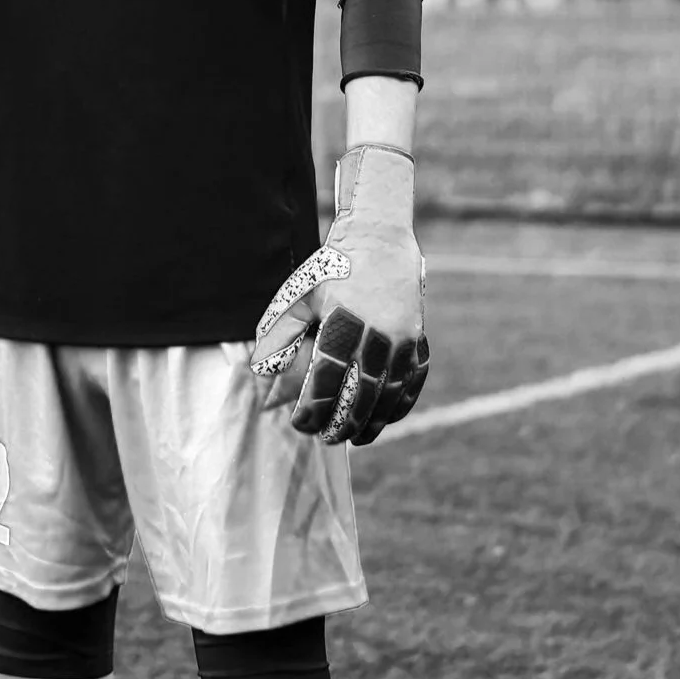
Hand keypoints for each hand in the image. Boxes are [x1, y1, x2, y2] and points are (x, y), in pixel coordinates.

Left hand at [250, 144, 428, 443]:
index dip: (314, 407)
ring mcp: (402, 336)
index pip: (327, 378)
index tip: (301, 424)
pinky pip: (412, 379)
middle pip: (360, 392)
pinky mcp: (417, 336)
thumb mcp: (299, 295)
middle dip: (343, 422)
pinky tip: (385, 419)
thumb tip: (262, 373)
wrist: (380, 239)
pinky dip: (400, 404)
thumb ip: (280, 334)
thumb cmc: (331, 269)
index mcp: (342, 321)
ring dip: (373, 421)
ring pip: (389, 391)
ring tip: (355, 439)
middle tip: (327, 439)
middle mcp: (376, 331)